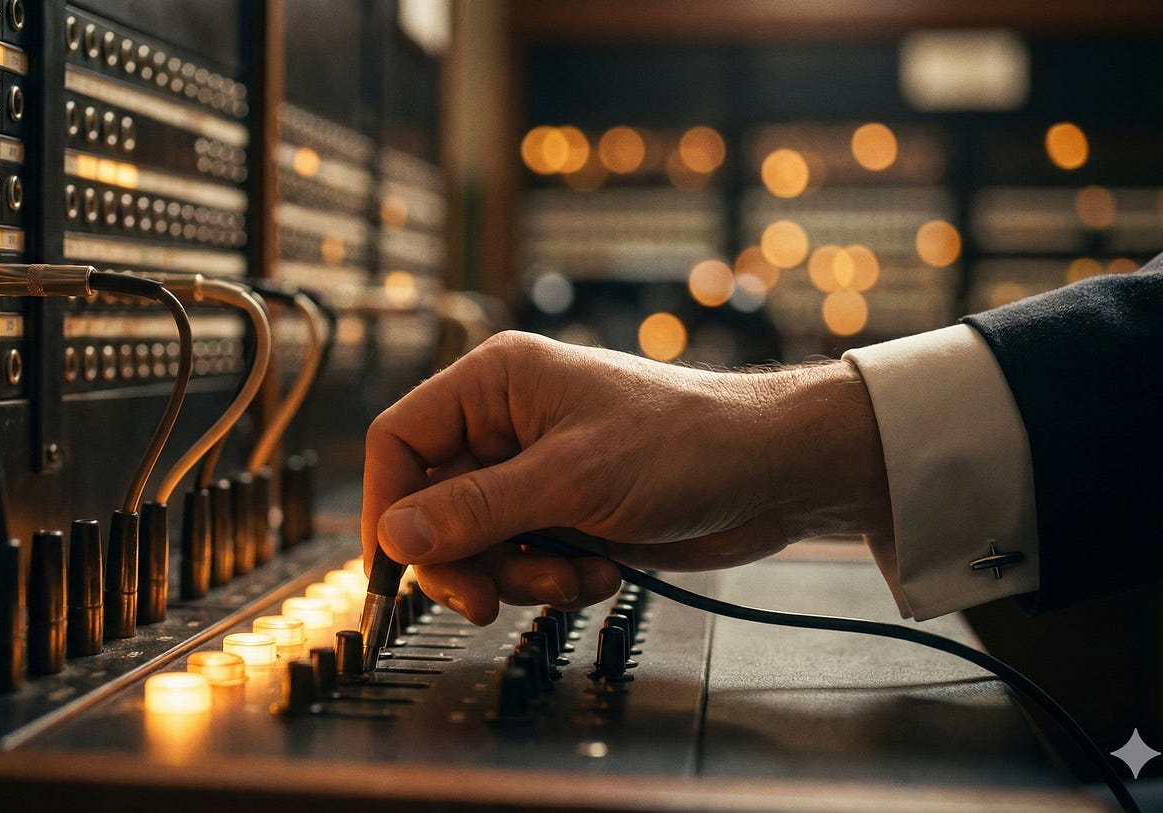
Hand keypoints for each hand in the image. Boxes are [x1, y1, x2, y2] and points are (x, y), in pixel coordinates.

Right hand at [362, 331, 892, 624]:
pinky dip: (554, 580)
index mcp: (494, 384)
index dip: (386, 507)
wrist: (776, 474)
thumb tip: (392, 537)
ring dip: (518, 577)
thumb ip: (476, 511)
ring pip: (475, 546)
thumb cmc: (688, 445)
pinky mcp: (564, 515)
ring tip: (577, 575)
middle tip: (486, 602)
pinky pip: (521, 563)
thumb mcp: (572, 480)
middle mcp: (504, 426)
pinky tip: (603, 571)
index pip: (399, 442)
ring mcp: (534, 474)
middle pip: (431, 506)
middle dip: (464, 560)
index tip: (395, 568)